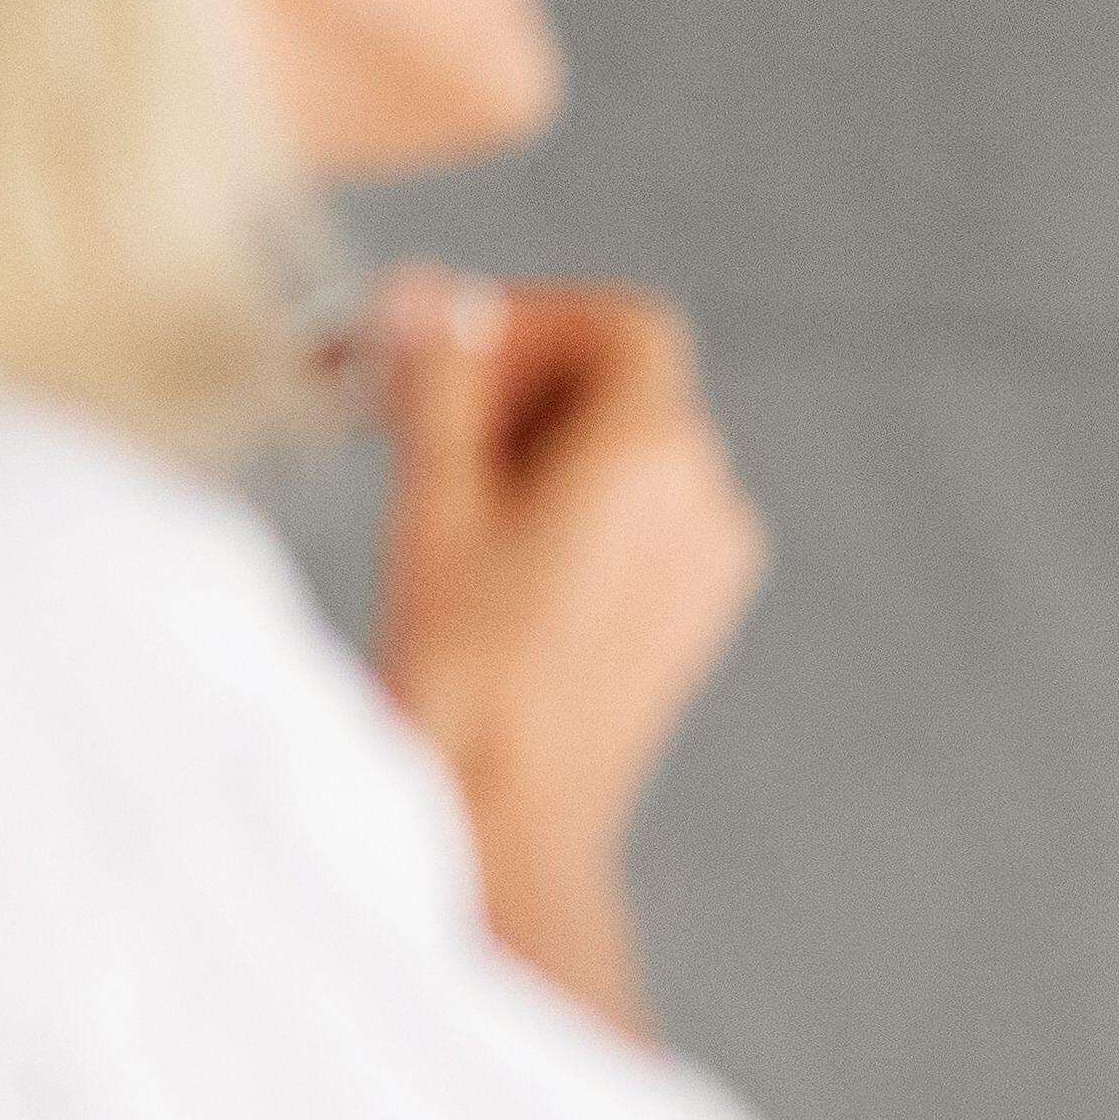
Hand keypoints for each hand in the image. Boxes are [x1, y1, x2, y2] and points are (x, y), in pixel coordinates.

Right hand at [372, 266, 767, 1030]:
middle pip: (627, 385)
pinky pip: (636, 523)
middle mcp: (708, 502)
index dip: (534, 319)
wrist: (510, 823)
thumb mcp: (433, 502)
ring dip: (533, 442)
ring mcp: (707, 567)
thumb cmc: (466, 675)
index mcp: (658, 455)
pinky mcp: (687, 620)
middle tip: (410, 408)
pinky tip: (483, 552)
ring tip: (432, 487)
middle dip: (518, 379)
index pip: (624, 326)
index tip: (445, 347)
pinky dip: (567, 505)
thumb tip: (426, 296)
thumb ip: (439, 382)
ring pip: (627, 455)